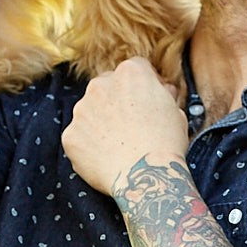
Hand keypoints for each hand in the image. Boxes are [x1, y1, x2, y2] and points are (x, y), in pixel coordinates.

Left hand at [62, 58, 189, 196]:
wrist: (146, 176)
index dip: (145, 86)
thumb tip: (162, 90)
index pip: (135, 70)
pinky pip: (80, 136)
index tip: (149, 102)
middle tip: (131, 125)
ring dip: (100, 122)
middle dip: (117, 101)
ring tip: (118, 145)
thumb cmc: (166, 143)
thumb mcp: (176, 111)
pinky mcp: (70, 135)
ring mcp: (81, 110)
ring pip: (90, 111)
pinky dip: (89, 145)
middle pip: (107, 87)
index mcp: (130, 73)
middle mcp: (101, 84)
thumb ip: (163, 94)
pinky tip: (106, 158)